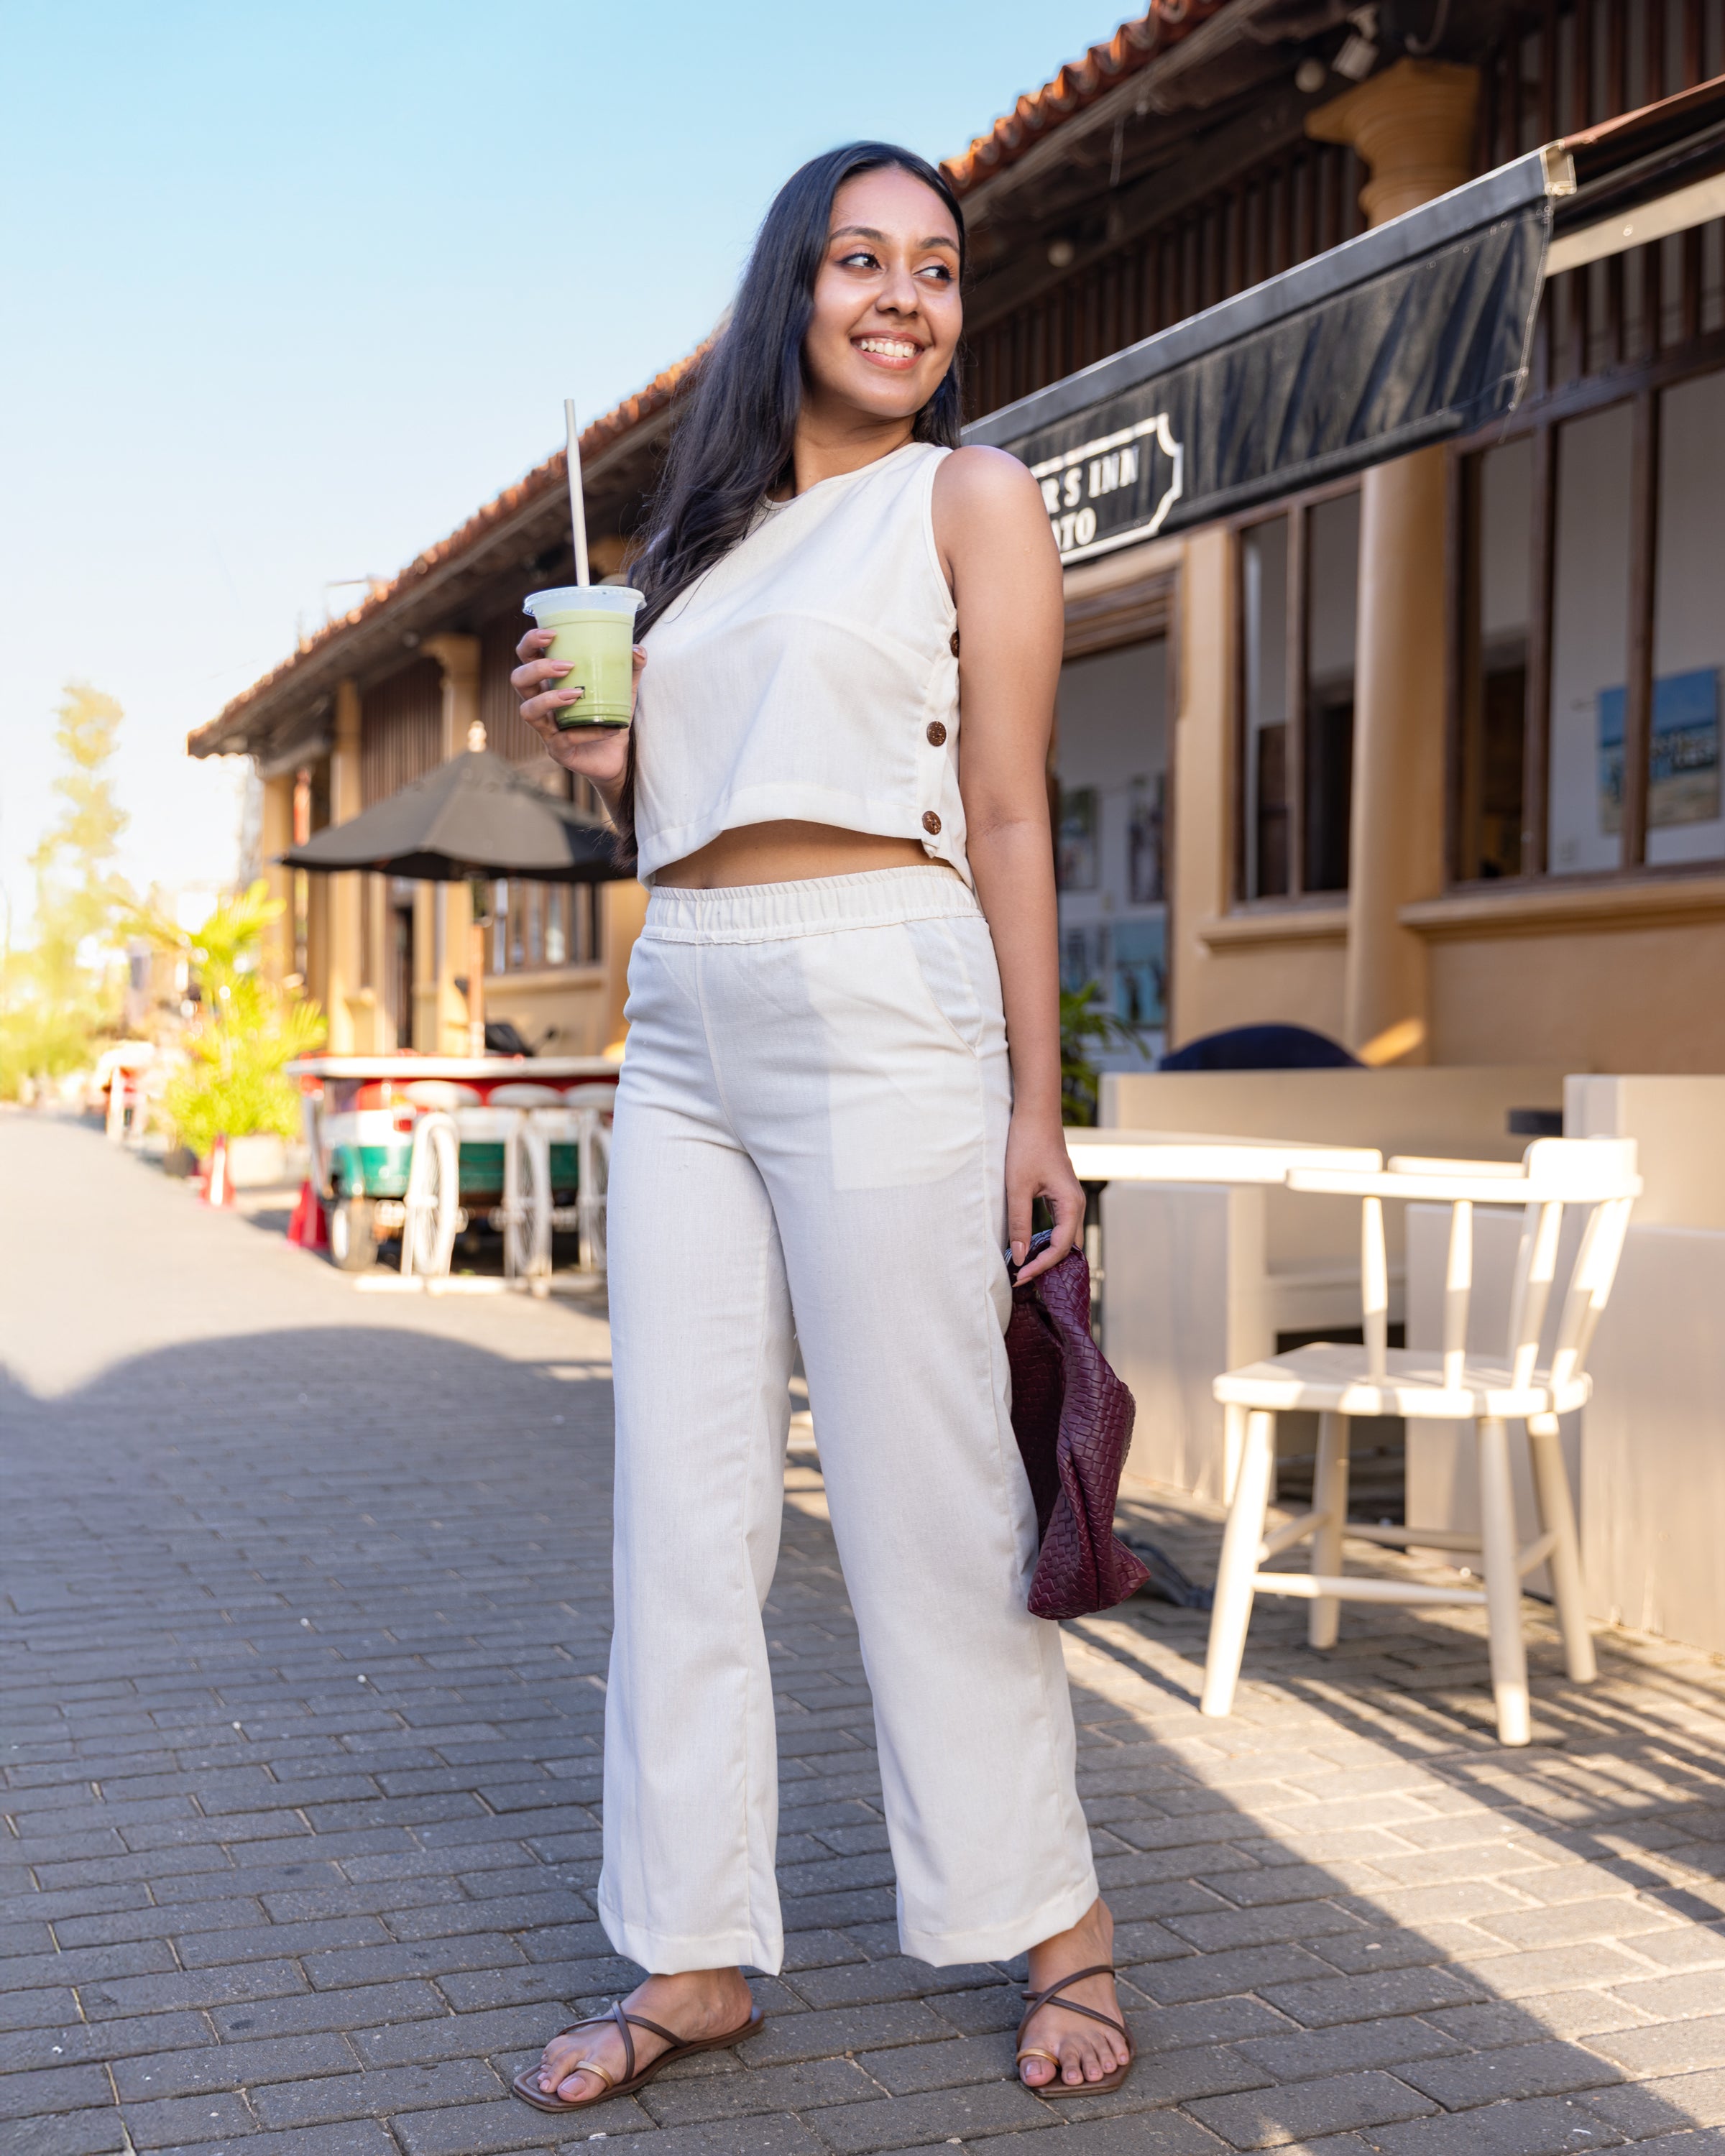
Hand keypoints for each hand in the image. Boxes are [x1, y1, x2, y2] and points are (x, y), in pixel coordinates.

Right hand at [511, 627, 643, 791]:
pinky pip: (565, 739)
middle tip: (567, 665)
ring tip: (577, 694)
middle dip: (537, 668)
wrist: (619, 756)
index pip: (526, 656)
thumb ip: (630, 667)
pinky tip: (610, 728)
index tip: (552, 634)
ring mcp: (546, 728)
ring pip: (528, 711)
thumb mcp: (623, 688)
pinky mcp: (558, 750)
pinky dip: (588, 731)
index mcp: (550, 682)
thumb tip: (637, 649)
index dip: (530, 643)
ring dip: (549, 699)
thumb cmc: (611, 716)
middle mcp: (541, 703)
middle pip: (518, 680)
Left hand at [1006, 1109, 1083, 1284]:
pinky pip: (1060, 1226)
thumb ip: (1020, 1224)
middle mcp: (1076, 1205)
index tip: (1018, 1277)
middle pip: (1067, 1248)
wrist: (1035, 1116)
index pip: (1059, 1249)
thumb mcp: (1018, 1188)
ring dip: (1048, 1254)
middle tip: (1021, 1278)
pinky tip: (1031, 1246)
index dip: (1039, 1267)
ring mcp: (1071, 1200)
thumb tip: (1019, 1257)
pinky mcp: (1062, 1195)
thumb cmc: (1027, 1146)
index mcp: (1071, 1205)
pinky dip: (1048, 1240)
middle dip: (1047, 1266)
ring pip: (1065, 1238)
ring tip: (1025, 1267)